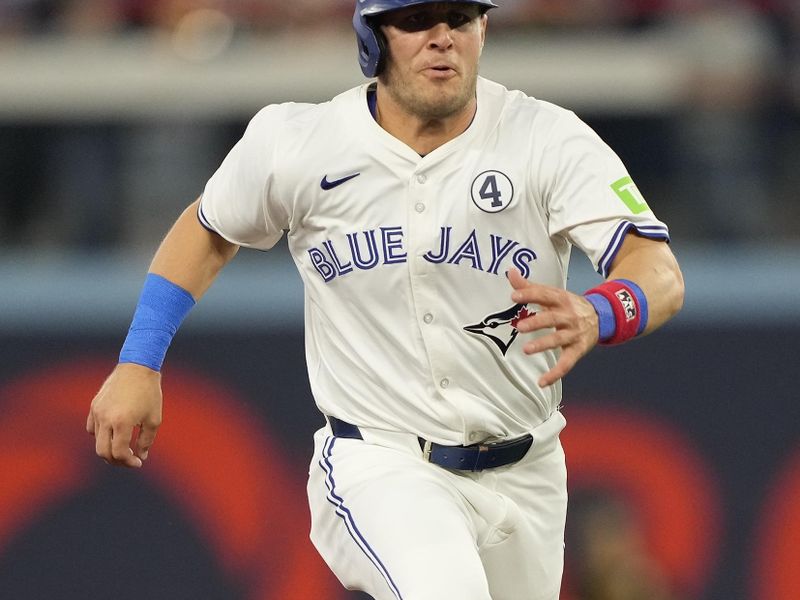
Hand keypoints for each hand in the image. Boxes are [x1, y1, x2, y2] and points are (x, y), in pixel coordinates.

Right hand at [86, 363, 162, 467]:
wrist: (138, 367)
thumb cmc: (150, 393)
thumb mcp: (154, 419)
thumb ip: (146, 441)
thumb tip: (141, 456)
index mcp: (121, 423)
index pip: (118, 453)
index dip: (128, 462)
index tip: (138, 462)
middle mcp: (105, 418)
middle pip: (103, 452)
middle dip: (116, 461)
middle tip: (129, 460)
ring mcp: (97, 412)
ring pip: (96, 441)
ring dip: (109, 448)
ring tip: (124, 448)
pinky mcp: (94, 406)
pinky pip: (92, 428)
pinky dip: (100, 436)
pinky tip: (113, 434)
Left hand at [508, 268, 599, 386]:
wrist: (602, 316)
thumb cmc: (568, 305)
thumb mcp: (553, 294)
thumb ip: (530, 286)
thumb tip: (510, 272)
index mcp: (561, 299)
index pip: (544, 295)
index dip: (530, 294)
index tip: (514, 296)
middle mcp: (568, 316)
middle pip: (552, 318)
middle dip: (537, 322)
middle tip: (520, 327)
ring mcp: (574, 333)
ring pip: (558, 340)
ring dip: (543, 345)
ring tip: (526, 350)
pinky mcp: (577, 349)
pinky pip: (566, 363)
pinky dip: (555, 374)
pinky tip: (542, 382)